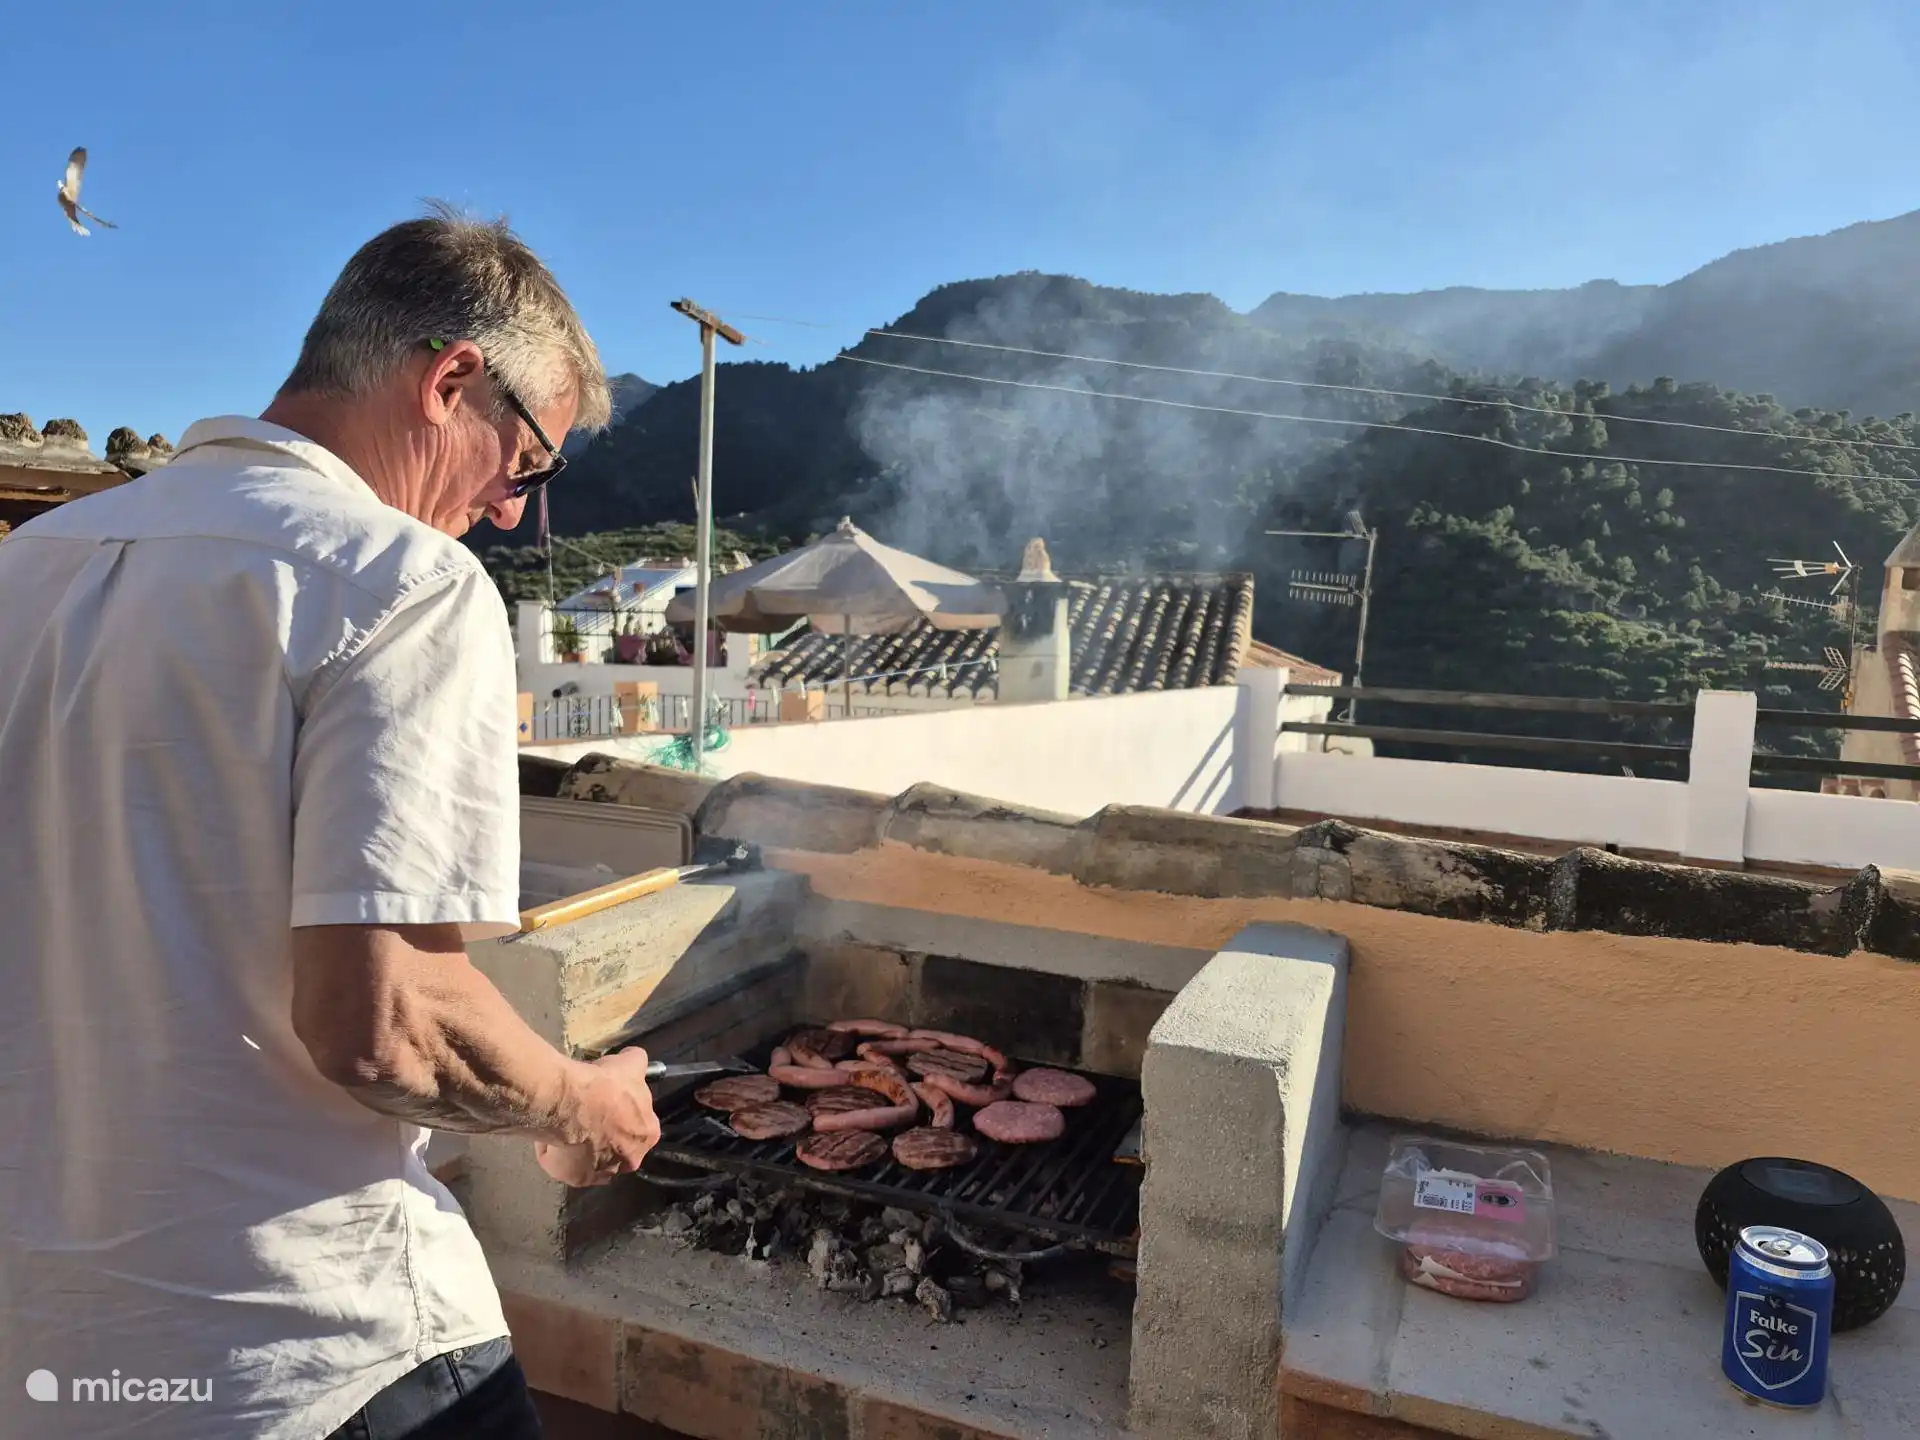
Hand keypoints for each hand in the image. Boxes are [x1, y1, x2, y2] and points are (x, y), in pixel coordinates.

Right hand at [536, 1048, 659, 1187]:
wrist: (571, 1103)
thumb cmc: (605, 1086)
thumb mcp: (628, 1064)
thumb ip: (637, 1062)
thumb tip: (635, 1057)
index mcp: (648, 1134)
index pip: (637, 1125)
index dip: (621, 1112)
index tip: (606, 1100)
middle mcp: (630, 1160)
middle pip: (616, 1146)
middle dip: (604, 1133)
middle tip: (586, 1112)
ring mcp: (603, 1173)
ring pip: (590, 1158)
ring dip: (581, 1145)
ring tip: (566, 1123)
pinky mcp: (576, 1178)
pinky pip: (565, 1165)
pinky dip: (557, 1152)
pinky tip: (552, 1135)